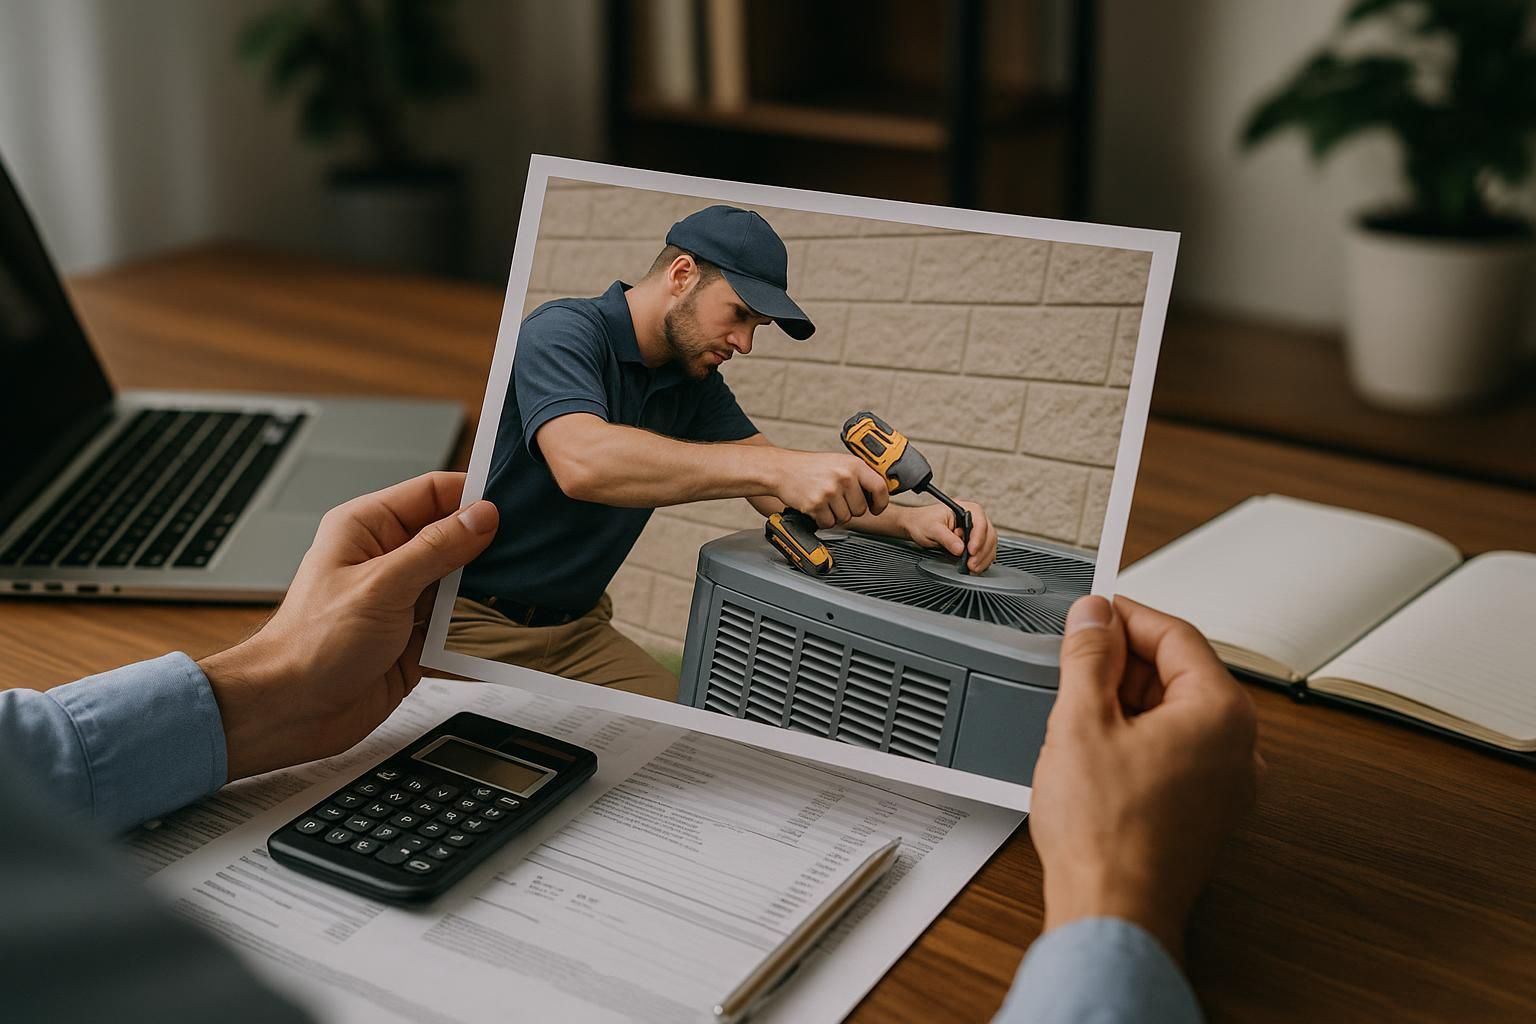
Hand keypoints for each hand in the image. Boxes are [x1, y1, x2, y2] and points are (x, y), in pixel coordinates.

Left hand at [199, 472, 498, 780]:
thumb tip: (482, 516)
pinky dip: (478, 635)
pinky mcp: (415, 640)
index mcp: (368, 528)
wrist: (291, 713)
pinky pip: (458, 629)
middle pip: (453, 539)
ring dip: (486, 594)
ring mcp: (403, 601)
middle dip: (489, 548)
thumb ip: (436, 549)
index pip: (433, 493)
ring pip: (461, 586)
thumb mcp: (382, 585)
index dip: (472, 497)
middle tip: (529, 553)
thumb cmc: (311, 645)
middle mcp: (387, 560)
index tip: (513, 507)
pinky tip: (500, 636)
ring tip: (522, 594)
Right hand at [771, 450, 888, 528]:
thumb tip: (880, 493)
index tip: (876, 508)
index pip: (880, 488)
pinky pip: (829, 523)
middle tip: (836, 498)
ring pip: (845, 518)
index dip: (880, 502)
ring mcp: (830, 491)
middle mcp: (844, 476)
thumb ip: (859, 475)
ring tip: (824, 500)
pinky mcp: (816, 505)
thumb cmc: (811, 467)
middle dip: (849, 509)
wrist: (782, 469)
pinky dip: (822, 519)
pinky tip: (815, 506)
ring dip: (835, 514)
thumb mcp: (839, 462)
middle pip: (860, 509)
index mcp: (853, 464)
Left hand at [900, 499, 996, 571]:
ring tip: (973, 568)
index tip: (971, 551)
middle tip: (972, 564)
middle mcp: (974, 518)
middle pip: (988, 534)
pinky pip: (984, 551)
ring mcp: (975, 530)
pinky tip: (976, 567)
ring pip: (989, 544)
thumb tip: (960, 549)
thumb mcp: (932, 529)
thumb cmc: (923, 521)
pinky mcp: (973, 541)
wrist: (915, 526)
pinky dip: (982, 560)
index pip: (980, 522)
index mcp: (966, 508)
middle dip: (982, 551)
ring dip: (983, 558)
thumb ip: (946, 538)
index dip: (978, 538)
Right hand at [1028, 595, 1259, 960]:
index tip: (1091, 614)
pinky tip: (1094, 750)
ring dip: (1126, 701)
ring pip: (1175, 715)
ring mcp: (1226, 784)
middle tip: (1074, 659)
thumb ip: (1088, 656)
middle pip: (1180, 674)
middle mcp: (1238, 747)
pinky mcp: (1205, 812)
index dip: (1125, 617)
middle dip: (1123, 661)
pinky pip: (1175, 752)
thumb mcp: (1080, 722)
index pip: (1176, 635)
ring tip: (1076, 710)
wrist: (1112, 912)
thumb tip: (1093, 617)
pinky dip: (1136, 738)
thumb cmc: (1106, 835)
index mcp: (1221, 714)